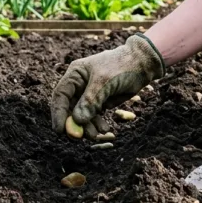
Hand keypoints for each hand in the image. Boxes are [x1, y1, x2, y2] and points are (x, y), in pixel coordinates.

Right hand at [50, 33, 164, 138]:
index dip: (58, 113)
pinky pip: (93, 116)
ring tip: (97, 134)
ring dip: (87, 127)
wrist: (142, 65)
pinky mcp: (100, 101)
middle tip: (80, 138)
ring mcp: (89, 94)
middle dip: (74, 124)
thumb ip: (90, 100)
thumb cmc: (121, 66)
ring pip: (81, 115)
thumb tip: (77, 120)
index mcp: (75, 74)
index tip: (59, 130)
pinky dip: (96, 124)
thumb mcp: (104, 81)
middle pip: (70, 108)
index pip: (60, 95)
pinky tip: (105, 129)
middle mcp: (79, 85)